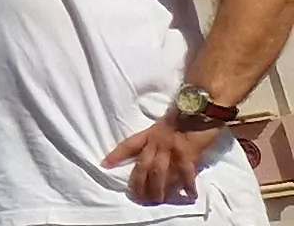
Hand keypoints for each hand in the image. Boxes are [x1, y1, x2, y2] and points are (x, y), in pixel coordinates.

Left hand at [102, 114, 221, 205]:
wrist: (203, 105)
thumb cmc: (186, 113)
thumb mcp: (166, 124)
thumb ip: (159, 138)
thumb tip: (157, 158)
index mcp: (151, 132)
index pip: (129, 145)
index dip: (116, 155)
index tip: (104, 165)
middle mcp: (158, 141)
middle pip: (143, 165)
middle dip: (138, 183)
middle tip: (137, 198)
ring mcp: (172, 148)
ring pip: (159, 172)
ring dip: (157, 189)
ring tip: (156, 201)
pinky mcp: (189, 153)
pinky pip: (186, 173)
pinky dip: (187, 186)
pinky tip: (189, 196)